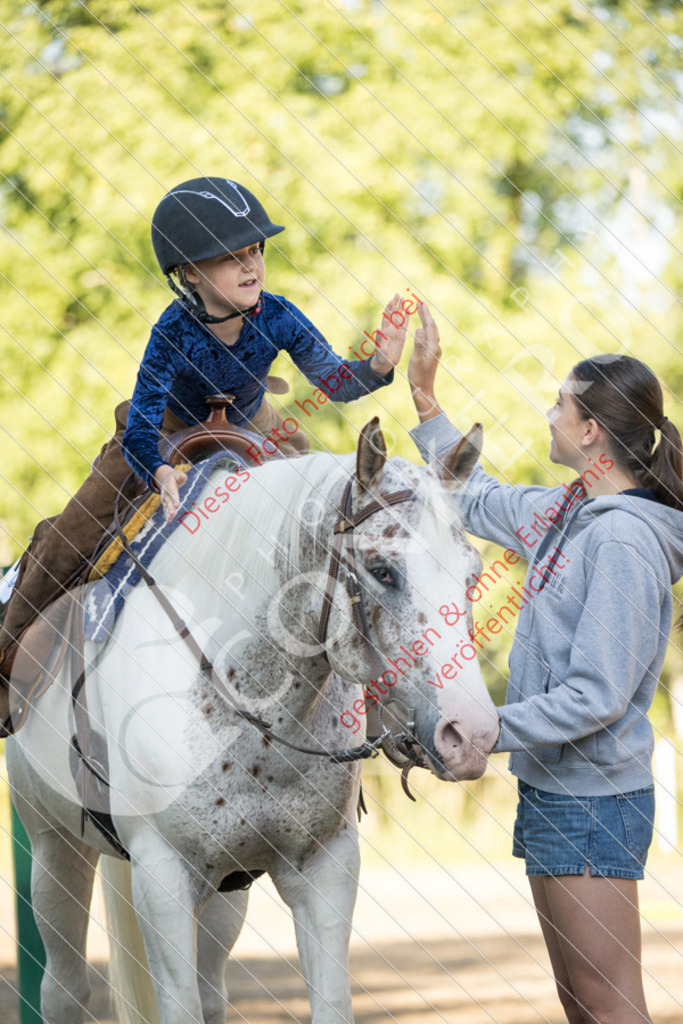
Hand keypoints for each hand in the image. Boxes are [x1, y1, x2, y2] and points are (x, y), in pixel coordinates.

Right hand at [154, 464, 187, 521]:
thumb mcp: (178, 474)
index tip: (177, 505)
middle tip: (172, 514)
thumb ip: (181, 476)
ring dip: (168, 513)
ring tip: (169, 519)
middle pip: (168, 502)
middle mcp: (166, 493)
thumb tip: (182, 478)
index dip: (175, 499)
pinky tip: (169, 520)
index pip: (172, 493)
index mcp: (169, 486)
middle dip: (170, 508)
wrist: (165, 479)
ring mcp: (165, 499)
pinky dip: (167, 515)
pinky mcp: (165, 503)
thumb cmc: (174, 477)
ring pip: (166, 507)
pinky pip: (166, 509)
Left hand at [369, 293, 406, 376]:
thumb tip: (378, 329)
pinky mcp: (401, 336)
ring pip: (399, 318)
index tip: (391, 300)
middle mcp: (391, 330)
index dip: (389, 309)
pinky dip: (407, 318)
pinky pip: (405, 325)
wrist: (385, 363)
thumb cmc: (381, 357)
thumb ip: (379, 339)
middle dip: (395, 305)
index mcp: (385, 331)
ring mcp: (396, 332)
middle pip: (393, 314)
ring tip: (404, 299)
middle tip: (397, 294)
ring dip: (401, 309)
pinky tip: (409, 311)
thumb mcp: (380, 349)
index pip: (387, 317)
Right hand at [408, 303, 441, 421]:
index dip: (424, 314)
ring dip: (427, 320)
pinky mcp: (431, 354)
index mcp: (432, 346)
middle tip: (420, 303)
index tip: (419, 303)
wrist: (423, 389)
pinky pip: (430, 337)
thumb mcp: (416, 359)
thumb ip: (419, 343)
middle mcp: (436, 347)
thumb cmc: (418, 375)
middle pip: (432, 326)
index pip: (429, 325)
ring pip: (432, 331)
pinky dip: (427, 329)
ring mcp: (434, 351)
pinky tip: (425, 329)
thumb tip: (420, 328)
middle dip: (426, 314)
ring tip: (422, 312)